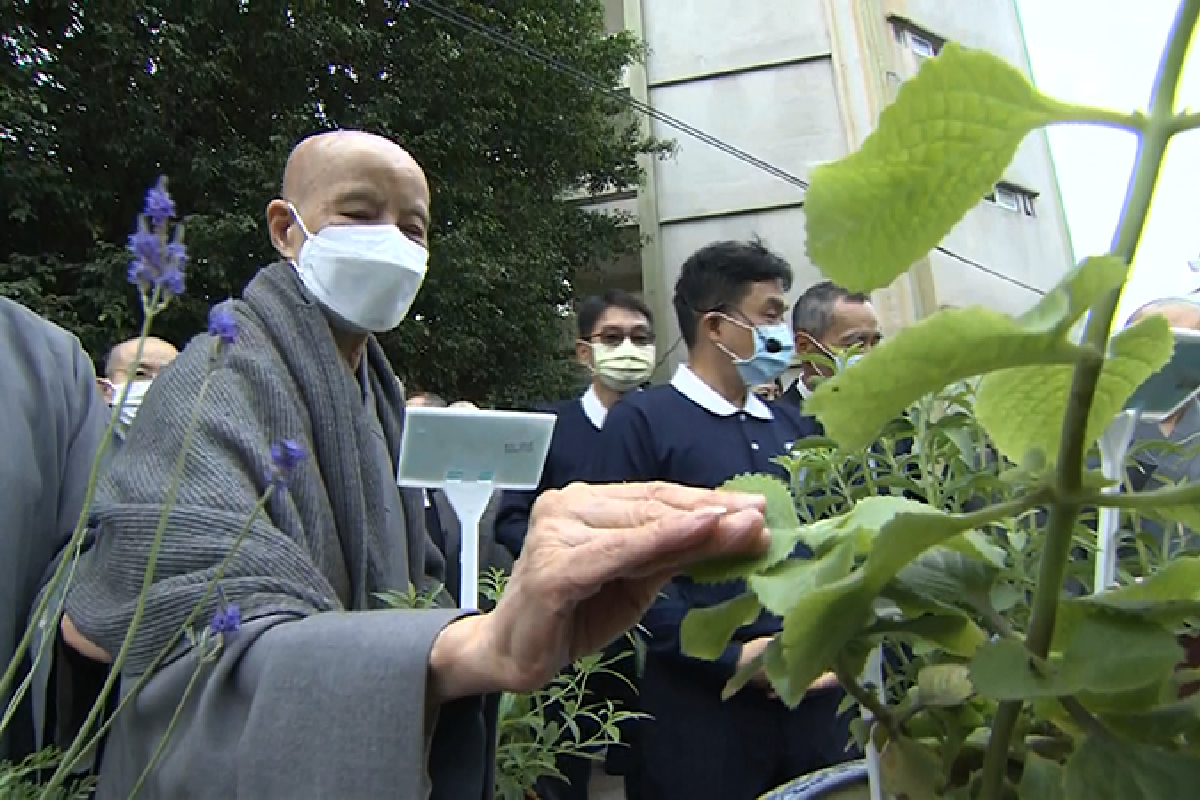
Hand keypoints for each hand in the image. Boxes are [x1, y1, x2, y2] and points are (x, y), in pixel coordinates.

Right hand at [429, 482, 766, 698]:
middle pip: (652, 506)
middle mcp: (566, 506)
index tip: (755, 506)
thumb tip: (737, 531)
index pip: (654, 496)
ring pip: (641, 526)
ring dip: (697, 526)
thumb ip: (676, 553)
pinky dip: (661, 542)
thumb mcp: (636, 581)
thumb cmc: (575, 613)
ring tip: (744, 527)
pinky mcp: (554, 568)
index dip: (705, 500)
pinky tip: (698, 533)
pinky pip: (618, 554)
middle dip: (711, 512)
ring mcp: (556, 533)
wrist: (514, 656)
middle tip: (761, 515)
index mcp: (584, 502)